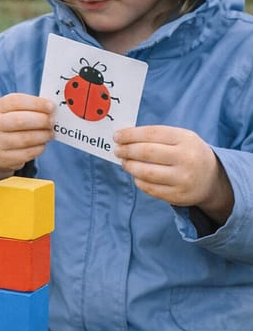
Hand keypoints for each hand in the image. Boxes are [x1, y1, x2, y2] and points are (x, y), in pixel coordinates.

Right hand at [0, 94, 54, 196]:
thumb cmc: (10, 125)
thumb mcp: (14, 111)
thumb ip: (31, 108)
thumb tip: (51, 110)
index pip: (16, 101)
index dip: (36, 103)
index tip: (51, 106)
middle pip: (20, 120)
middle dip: (41, 120)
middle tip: (52, 121)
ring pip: (25, 139)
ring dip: (43, 135)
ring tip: (50, 133)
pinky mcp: (4, 158)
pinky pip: (26, 153)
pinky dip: (39, 148)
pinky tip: (42, 144)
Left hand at [114, 125, 233, 223]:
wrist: (212, 179)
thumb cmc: (189, 153)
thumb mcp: (182, 138)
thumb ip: (157, 136)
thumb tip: (125, 138)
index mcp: (186, 139)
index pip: (152, 134)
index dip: (130, 135)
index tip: (117, 136)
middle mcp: (186, 159)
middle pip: (146, 153)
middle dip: (127, 150)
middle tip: (118, 150)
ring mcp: (182, 179)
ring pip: (146, 172)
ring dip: (130, 166)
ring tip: (125, 162)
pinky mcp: (178, 196)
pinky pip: (150, 188)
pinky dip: (138, 180)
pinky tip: (136, 175)